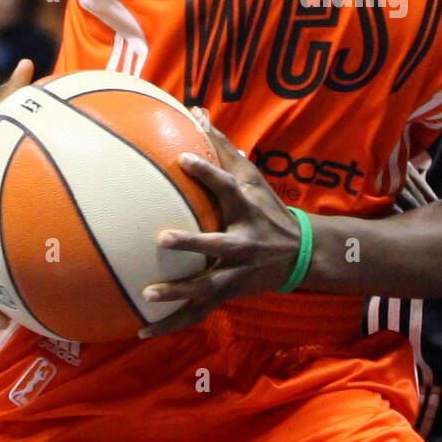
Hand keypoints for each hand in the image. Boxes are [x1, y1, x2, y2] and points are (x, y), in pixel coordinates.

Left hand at [139, 122, 302, 336]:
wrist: (299, 254)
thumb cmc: (266, 208)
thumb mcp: (251, 177)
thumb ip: (222, 147)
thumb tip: (195, 110)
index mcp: (246, 209)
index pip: (228, 186)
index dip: (208, 172)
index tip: (183, 158)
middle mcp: (244, 242)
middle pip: (218, 245)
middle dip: (193, 243)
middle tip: (163, 238)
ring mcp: (237, 272)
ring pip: (207, 287)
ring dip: (178, 293)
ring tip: (148, 294)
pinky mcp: (229, 294)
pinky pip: (197, 312)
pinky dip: (171, 324)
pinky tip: (142, 331)